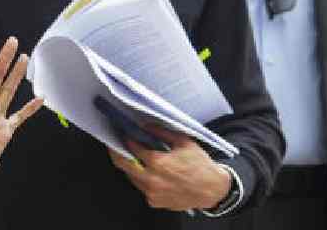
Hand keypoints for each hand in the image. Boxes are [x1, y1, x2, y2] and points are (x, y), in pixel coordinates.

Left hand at [108, 126, 231, 210]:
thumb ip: (162, 132)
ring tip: (131, 155)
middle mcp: (152, 180)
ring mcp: (152, 193)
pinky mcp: (154, 201)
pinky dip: (141, 178)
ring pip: (131, 177)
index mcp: (159, 163)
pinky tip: (146, 170)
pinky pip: (141, 187)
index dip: (125, 139)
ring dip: (129, 165)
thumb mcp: (184, 142)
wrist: (212, 190)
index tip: (122, 132)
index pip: (132, 148)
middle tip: (113, 144)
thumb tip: (145, 125)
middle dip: (116, 152)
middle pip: (123, 164)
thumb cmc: (200, 165)